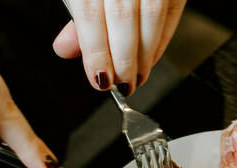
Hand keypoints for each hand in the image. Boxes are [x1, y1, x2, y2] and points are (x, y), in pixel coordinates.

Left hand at [53, 0, 185, 94]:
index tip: (99, 79)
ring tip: (135, 78)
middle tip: (121, 85)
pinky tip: (150, 59)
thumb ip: (78, 17)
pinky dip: (160, 42)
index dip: (96, 51)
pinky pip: (169, 14)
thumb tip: (66, 50)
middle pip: (122, 18)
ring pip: (151, 17)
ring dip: (144, 56)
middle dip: (122, 59)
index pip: (90, 13)